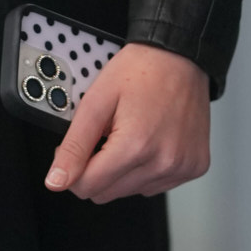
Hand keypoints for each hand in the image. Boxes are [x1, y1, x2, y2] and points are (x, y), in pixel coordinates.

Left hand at [43, 42, 208, 202]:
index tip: (78, 148)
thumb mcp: (96, 101)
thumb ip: (74, 146)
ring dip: (121, 171)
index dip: (73, 169)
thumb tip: (56, 180)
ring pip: (129, 192)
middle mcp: (162, 161)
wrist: (181, 56)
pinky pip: (155, 186)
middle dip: (96, 171)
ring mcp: (181, 167)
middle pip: (106, 194)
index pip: (87, 187)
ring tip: (130, 135)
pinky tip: (149, 143)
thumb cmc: (141, 71)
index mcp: (135, 145)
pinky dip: (145, 170)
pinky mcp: (194, 167)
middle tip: (103, 138)